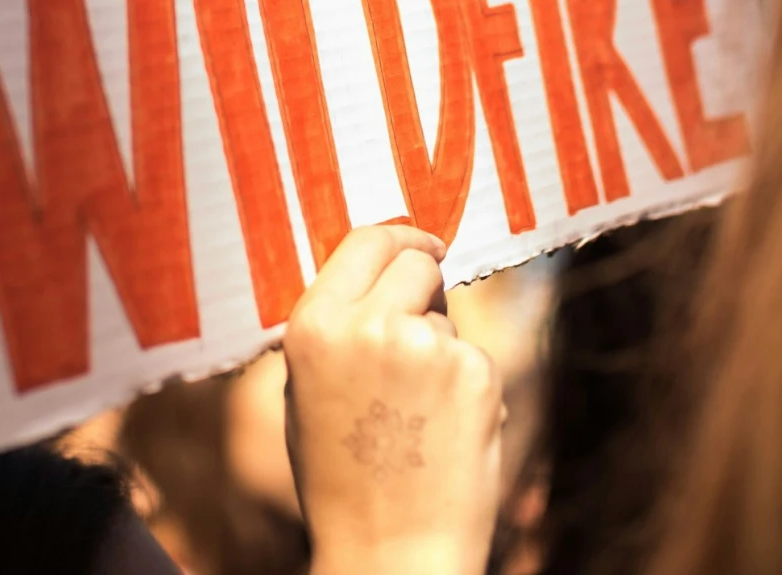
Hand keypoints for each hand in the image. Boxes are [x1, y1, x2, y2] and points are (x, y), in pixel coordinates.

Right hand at [282, 224, 502, 574]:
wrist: (390, 553)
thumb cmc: (342, 481)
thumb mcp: (307, 393)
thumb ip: (336, 329)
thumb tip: (376, 273)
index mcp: (313, 326)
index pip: (364, 240)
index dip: (400, 237)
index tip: (424, 244)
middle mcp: (367, 324)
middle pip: (416, 260)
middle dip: (426, 282)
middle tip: (426, 321)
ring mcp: (426, 346)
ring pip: (447, 317)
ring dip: (442, 347)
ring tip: (417, 417)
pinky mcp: (475, 372)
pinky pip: (475, 358)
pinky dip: (468, 387)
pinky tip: (445, 434)